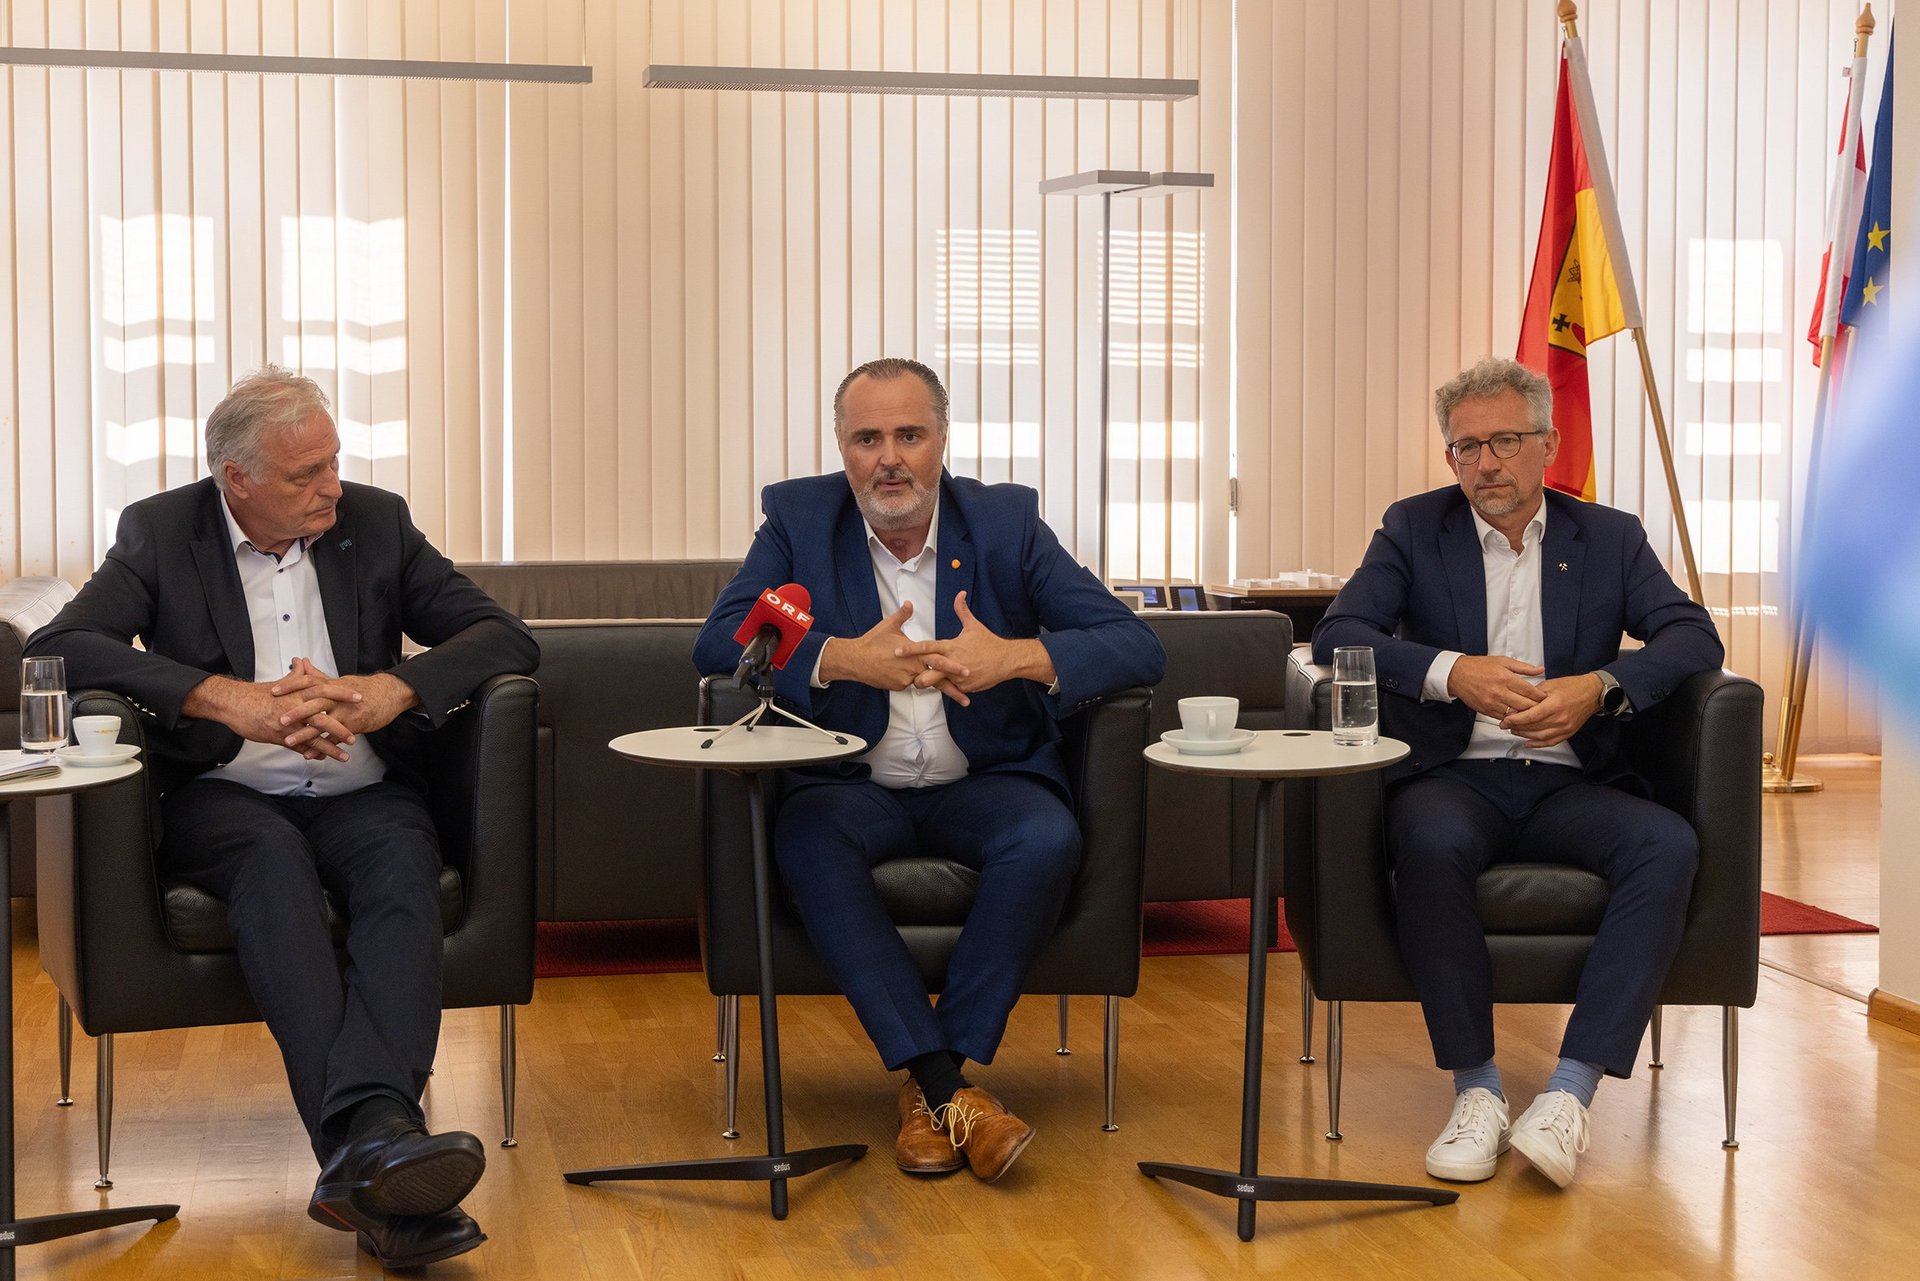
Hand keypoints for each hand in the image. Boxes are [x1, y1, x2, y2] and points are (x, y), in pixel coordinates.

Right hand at [183, 670, 363, 761]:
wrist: (233, 704)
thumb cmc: (256, 694)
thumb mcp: (279, 684)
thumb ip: (295, 677)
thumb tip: (303, 664)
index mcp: (297, 692)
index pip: (325, 690)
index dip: (342, 694)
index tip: (359, 697)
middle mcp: (294, 707)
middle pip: (323, 716)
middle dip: (341, 725)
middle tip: (357, 732)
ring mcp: (287, 724)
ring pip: (313, 736)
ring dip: (330, 746)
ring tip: (346, 755)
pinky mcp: (279, 736)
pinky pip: (299, 747)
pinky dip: (311, 753)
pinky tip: (322, 759)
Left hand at [274, 658, 418, 757]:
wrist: (390, 694)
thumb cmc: (365, 688)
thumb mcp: (340, 680)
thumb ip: (318, 675)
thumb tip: (301, 663)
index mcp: (332, 685)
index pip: (308, 682)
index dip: (290, 686)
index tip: (273, 691)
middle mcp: (337, 698)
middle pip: (314, 703)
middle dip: (296, 712)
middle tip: (279, 720)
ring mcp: (346, 712)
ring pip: (323, 723)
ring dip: (305, 733)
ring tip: (289, 741)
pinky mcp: (354, 725)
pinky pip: (336, 738)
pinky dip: (323, 746)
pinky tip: (311, 754)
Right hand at [818, 601, 971, 699]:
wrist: (855, 660)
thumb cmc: (872, 642)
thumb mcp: (889, 625)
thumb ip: (902, 615)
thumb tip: (910, 603)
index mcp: (914, 653)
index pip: (938, 660)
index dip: (953, 666)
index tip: (967, 671)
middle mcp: (912, 669)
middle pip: (935, 679)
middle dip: (952, 688)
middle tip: (966, 698)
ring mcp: (904, 680)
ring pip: (920, 681)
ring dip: (928, 683)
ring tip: (948, 694)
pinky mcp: (897, 687)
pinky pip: (908, 684)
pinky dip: (909, 680)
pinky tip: (902, 675)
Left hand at [895, 591, 1054, 701]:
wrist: (1007, 661)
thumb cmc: (989, 643)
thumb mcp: (974, 626)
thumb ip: (962, 611)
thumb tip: (960, 593)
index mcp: (951, 647)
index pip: (927, 647)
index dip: (911, 649)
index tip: (897, 651)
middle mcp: (952, 663)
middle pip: (928, 674)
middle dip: (917, 677)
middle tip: (909, 677)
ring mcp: (958, 677)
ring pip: (939, 683)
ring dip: (933, 683)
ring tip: (926, 682)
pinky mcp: (965, 687)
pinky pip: (952, 688)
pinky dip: (949, 686)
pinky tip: (948, 684)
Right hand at [1447, 654, 1547, 722]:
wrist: (1457, 675)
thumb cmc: (1479, 666)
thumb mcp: (1503, 661)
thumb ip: (1524, 667)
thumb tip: (1541, 669)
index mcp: (1505, 678)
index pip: (1529, 691)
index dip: (1540, 696)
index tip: (1546, 697)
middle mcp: (1499, 692)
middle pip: (1525, 706)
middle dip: (1537, 708)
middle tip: (1544, 708)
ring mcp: (1492, 703)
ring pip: (1516, 715)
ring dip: (1525, 715)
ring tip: (1533, 714)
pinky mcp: (1486, 711)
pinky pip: (1504, 718)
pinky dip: (1513, 718)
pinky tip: (1518, 716)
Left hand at [1499, 673, 1605, 747]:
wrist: (1592, 693)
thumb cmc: (1571, 686)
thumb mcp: (1549, 685)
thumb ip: (1533, 695)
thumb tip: (1517, 704)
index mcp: (1554, 705)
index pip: (1530, 716)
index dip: (1515, 720)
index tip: (1505, 720)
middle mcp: (1560, 719)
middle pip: (1533, 727)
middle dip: (1516, 727)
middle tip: (1505, 725)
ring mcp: (1565, 728)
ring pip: (1540, 736)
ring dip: (1524, 735)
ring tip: (1514, 731)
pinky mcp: (1568, 733)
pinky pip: (1551, 742)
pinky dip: (1538, 744)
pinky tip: (1528, 743)